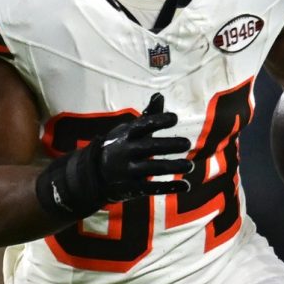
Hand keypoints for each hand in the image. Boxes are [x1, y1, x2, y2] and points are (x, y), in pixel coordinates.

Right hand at [37, 92, 191, 221]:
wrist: (94, 174)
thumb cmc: (119, 146)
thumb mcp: (128, 130)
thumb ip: (148, 116)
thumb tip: (160, 95)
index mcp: (126, 135)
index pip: (143, 125)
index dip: (158, 121)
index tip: (174, 118)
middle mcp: (126, 152)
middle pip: (150, 147)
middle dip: (169, 145)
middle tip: (187, 143)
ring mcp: (128, 172)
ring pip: (154, 168)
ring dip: (173, 167)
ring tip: (190, 165)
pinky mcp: (132, 188)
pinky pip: (153, 188)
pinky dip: (170, 187)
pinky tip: (186, 185)